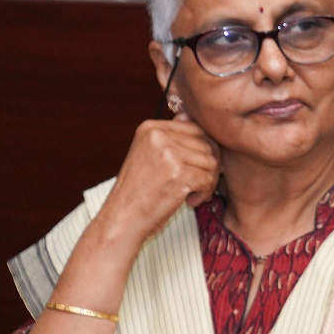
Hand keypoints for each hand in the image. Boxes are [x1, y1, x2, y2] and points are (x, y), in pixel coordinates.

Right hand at [99, 114, 221, 240]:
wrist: (122, 219)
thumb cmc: (138, 192)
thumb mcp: (149, 155)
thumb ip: (169, 136)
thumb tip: (187, 114)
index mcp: (150, 128)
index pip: (196, 129)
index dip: (204, 151)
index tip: (196, 169)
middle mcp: (158, 136)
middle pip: (207, 145)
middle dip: (209, 168)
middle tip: (197, 185)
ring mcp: (168, 153)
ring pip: (212, 162)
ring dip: (207, 182)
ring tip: (190, 194)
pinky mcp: (177, 173)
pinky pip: (208, 179)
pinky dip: (204, 193)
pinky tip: (189, 201)